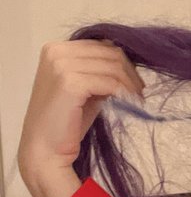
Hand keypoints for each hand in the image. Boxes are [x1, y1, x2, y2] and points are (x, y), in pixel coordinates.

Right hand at [17, 39, 144, 196]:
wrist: (44, 150)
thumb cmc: (65, 123)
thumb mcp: (84, 89)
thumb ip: (99, 72)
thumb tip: (128, 65)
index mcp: (56, 49)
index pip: (101, 45)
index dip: (123, 62)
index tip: (135, 81)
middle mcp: (56, 52)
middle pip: (109, 52)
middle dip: (130, 72)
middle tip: (140, 92)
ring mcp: (61, 65)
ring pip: (113, 66)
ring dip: (130, 83)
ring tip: (137, 99)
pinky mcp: (70, 82)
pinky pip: (110, 82)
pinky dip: (125, 93)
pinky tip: (131, 103)